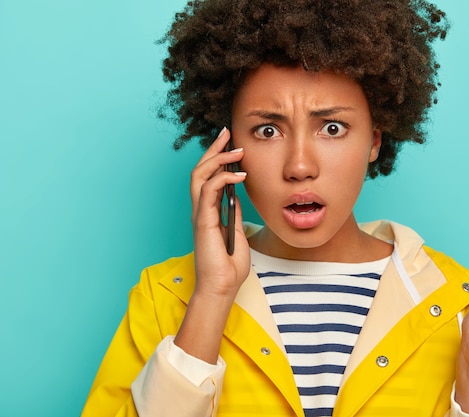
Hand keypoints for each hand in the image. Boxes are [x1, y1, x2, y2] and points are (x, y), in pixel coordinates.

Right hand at [190, 127, 248, 297]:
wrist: (222, 287)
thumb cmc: (229, 266)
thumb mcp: (237, 232)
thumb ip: (234, 213)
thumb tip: (237, 195)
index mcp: (207, 211)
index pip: (207, 176)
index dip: (216, 157)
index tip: (229, 142)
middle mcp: (200, 210)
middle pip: (200, 170)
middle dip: (213, 148)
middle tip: (226, 132)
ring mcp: (200, 214)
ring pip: (200, 175)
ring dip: (218, 159)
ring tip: (237, 151)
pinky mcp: (203, 221)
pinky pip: (208, 190)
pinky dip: (223, 178)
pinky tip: (239, 175)